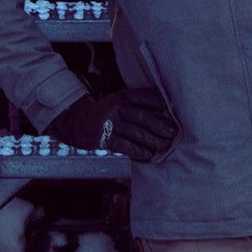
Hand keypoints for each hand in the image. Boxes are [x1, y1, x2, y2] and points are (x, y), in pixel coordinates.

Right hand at [47, 87, 180, 161]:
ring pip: (137, 133)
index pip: (141, 97)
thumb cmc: (107, 114)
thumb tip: (164, 111)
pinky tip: (149, 154)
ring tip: (165, 145)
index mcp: (120, 98)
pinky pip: (127, 147)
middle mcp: (115, 109)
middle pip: (142, 117)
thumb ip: (136, 105)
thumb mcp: (118, 103)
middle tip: (172, 132)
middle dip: (160, 126)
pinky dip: (140, 151)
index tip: (167, 108)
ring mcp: (110, 125)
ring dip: (154, 141)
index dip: (156, 102)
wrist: (78, 123)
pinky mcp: (105, 140)